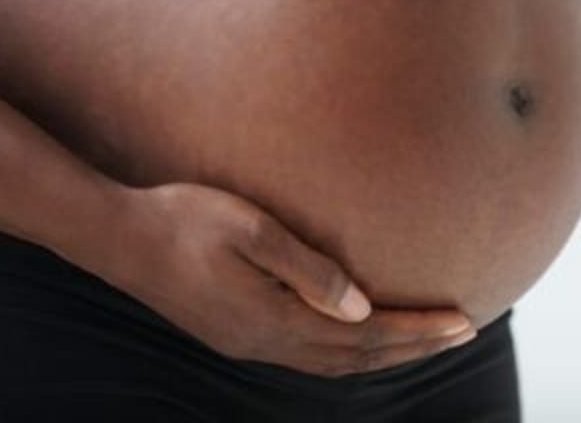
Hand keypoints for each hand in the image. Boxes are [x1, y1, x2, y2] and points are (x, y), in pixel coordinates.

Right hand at [112, 182, 475, 376]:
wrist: (115, 236)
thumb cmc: (184, 218)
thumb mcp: (251, 230)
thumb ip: (308, 270)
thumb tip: (363, 306)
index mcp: (274, 320)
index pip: (367, 335)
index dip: (419, 332)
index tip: (464, 321)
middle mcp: (266, 343)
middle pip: (358, 357)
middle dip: (415, 347)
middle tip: (465, 331)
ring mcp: (249, 343)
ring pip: (335, 362)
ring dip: (386, 353)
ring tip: (427, 338)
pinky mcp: (237, 333)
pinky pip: (310, 354)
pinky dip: (350, 351)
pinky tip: (361, 335)